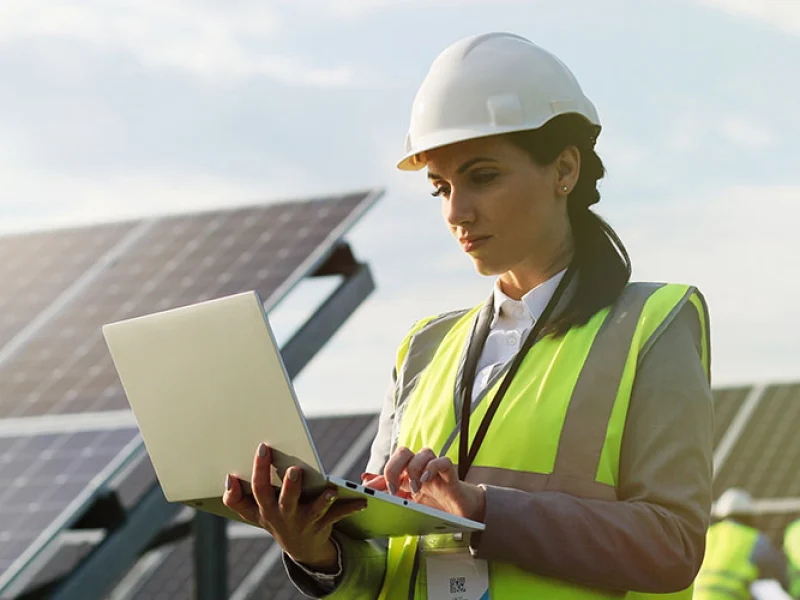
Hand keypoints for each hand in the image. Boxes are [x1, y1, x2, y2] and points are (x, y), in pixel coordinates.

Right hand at [223, 443, 366, 570]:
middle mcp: (283, 516)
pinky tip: (362, 501)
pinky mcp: (323, 525)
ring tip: (329, 491)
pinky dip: (350, 507)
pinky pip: (337, 515)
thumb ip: (237, 498)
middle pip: (284, 501)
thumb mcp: (252, 513)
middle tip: (294, 470)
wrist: (301, 548)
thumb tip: (228, 478)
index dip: (257, 472)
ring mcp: (304, 522)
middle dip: (288, 486)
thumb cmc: (274, 517)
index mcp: (265, 509)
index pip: (256, 491)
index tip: (262, 449)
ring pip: (313, 511)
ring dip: (321, 501)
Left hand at [365, 447, 485, 521]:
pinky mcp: (450, 474)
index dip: (378, 477)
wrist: (462, 514)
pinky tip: (427, 479)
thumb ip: (390, 494)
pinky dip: (433, 467)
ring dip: (414, 469)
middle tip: (392, 487)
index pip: (390, 467)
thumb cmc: (436, 507)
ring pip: (423, 452)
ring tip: (414, 488)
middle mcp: (421, 468)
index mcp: (408, 476)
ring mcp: (435, 470)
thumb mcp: (410, 505)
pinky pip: (443, 461)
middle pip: (403, 452)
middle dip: (393, 467)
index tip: (368, 488)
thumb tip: (366, 483)